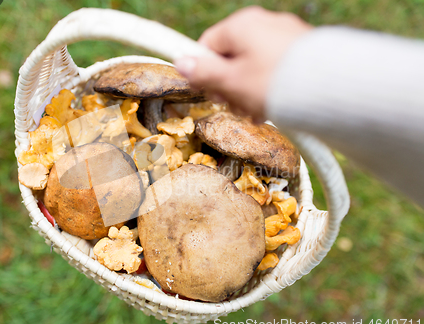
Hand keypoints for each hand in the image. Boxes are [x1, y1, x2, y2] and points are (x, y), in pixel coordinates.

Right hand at [175, 6, 311, 122]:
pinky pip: (276, 67)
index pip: (208, 44)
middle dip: (230, 86)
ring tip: (258, 112)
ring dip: (250, 90)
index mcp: (242, 24)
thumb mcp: (231, 82)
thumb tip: (180, 62)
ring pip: (255, 64)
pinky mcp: (304, 49)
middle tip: (236, 107)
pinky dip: (271, 86)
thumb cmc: (274, 84)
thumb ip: (204, 73)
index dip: (204, 71)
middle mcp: (265, 23)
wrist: (331, 89)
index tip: (210, 93)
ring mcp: (287, 34)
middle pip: (233, 56)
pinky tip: (276, 105)